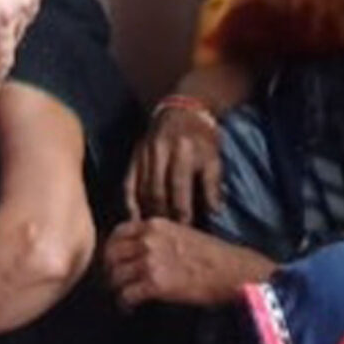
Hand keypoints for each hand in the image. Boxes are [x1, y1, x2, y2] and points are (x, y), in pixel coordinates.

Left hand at [104, 218, 271, 309]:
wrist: (233, 272)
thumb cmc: (214, 255)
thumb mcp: (182, 233)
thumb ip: (158, 237)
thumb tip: (141, 249)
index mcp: (154, 225)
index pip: (117, 233)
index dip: (111, 248)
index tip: (113, 260)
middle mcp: (148, 240)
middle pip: (111, 254)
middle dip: (109, 270)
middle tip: (112, 282)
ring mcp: (150, 261)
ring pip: (115, 275)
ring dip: (115, 289)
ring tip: (121, 297)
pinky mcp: (156, 284)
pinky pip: (127, 294)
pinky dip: (123, 303)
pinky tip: (128, 309)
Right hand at [129, 104, 225, 223]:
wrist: (183, 109)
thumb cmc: (202, 137)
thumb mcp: (214, 158)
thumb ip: (213, 186)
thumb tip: (213, 213)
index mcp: (183, 150)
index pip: (179, 188)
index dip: (182, 211)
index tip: (186, 229)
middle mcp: (160, 150)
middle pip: (157, 190)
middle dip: (163, 215)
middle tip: (169, 233)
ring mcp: (144, 151)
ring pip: (141, 187)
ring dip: (147, 210)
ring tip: (155, 229)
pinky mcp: (135, 154)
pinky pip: (128, 181)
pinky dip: (129, 200)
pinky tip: (133, 216)